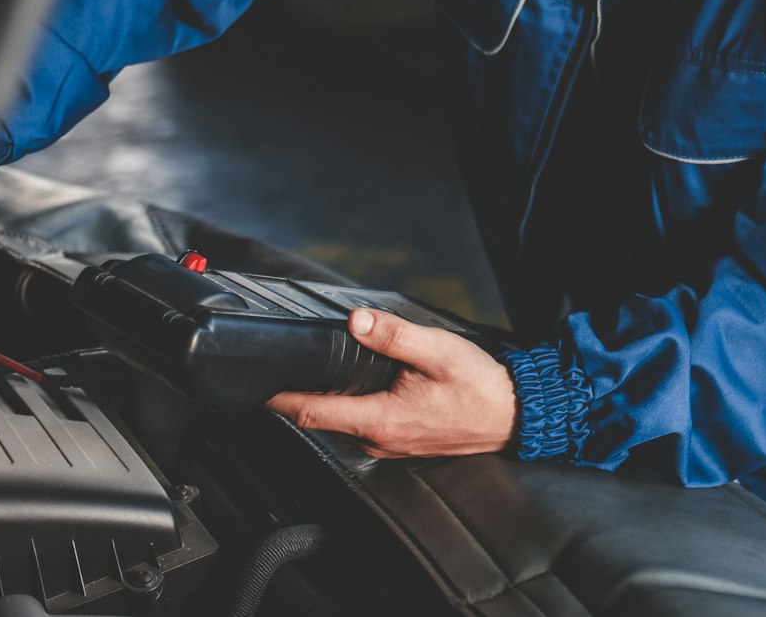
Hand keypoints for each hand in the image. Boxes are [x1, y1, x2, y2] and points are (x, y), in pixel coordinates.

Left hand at [267, 309, 515, 458]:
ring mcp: (387, 445)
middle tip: (275, 369)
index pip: (311, 413)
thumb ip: (394, 336)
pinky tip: (347, 388)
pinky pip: (357, 427)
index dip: (278, 399)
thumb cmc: (478, 385)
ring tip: (304, 375)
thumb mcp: (437, 350)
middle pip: (319, 420)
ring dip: (319, 403)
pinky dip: (343, 408)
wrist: (511, 415)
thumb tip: (357, 321)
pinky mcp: (398, 442)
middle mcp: (377, 439)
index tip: (254, 385)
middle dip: (294, 396)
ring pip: (337, 424)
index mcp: (380, 419)